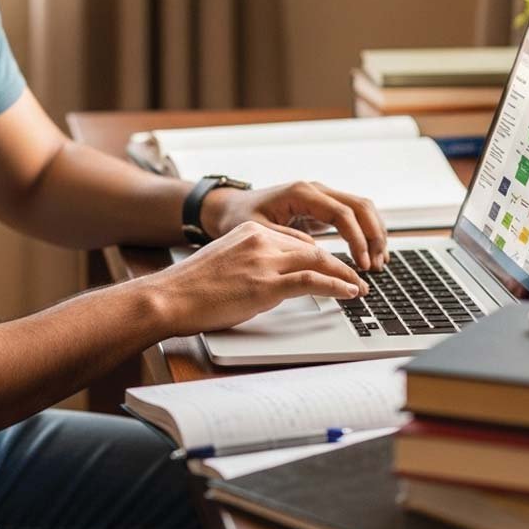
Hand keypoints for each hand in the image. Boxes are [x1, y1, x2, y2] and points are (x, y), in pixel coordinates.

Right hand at [145, 222, 369, 335]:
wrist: (169, 297)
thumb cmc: (191, 287)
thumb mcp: (226, 262)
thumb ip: (252, 262)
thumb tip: (273, 281)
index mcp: (250, 230)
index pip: (297, 241)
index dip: (320, 257)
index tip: (333, 268)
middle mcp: (260, 239)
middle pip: (312, 248)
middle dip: (338, 264)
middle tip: (355, 278)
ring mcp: (264, 260)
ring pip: (318, 260)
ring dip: (344, 275)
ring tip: (359, 288)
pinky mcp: (266, 284)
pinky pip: (311, 280)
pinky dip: (336, 285)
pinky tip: (348, 293)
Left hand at [203, 181, 387, 270]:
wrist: (230, 207)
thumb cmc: (240, 217)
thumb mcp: (256, 230)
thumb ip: (285, 239)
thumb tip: (315, 252)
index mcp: (301, 193)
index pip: (342, 213)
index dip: (356, 239)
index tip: (362, 263)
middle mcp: (315, 190)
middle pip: (360, 206)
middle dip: (373, 236)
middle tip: (376, 267)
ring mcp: (321, 197)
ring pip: (362, 208)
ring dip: (374, 234)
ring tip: (378, 264)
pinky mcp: (323, 208)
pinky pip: (354, 216)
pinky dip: (366, 233)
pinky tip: (370, 254)